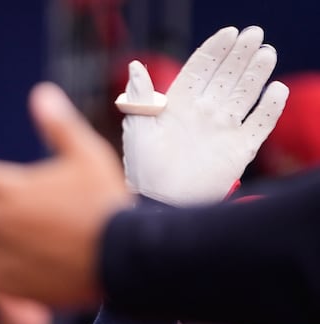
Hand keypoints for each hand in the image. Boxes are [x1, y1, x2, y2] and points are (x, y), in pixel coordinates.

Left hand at [118, 26, 289, 204]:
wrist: (160, 203)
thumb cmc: (142, 169)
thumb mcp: (137, 130)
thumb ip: (140, 98)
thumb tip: (134, 66)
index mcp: (179, 104)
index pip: (201, 69)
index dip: (215, 50)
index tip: (229, 33)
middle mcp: (204, 113)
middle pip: (227, 75)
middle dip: (240, 54)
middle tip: (254, 34)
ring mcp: (223, 129)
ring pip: (245, 94)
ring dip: (257, 74)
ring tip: (266, 53)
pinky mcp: (239, 149)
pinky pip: (260, 124)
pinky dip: (270, 108)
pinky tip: (275, 91)